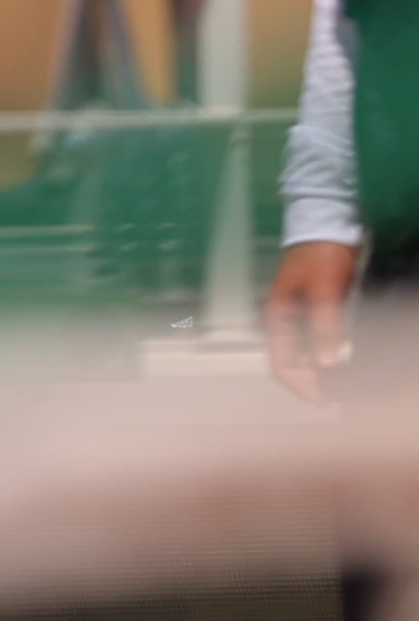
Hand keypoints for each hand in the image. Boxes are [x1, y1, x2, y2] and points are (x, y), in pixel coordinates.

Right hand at [266, 239, 358, 403]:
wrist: (325, 222)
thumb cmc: (321, 255)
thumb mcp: (325, 292)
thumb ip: (324, 328)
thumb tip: (326, 363)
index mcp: (277, 318)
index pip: (280, 365)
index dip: (301, 386)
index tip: (326, 399)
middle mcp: (283, 322)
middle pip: (291, 364)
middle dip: (312, 382)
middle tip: (341, 394)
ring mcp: (297, 317)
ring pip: (304, 355)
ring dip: (320, 371)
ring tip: (345, 381)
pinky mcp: (312, 311)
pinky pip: (315, 343)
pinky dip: (327, 356)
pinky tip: (344, 361)